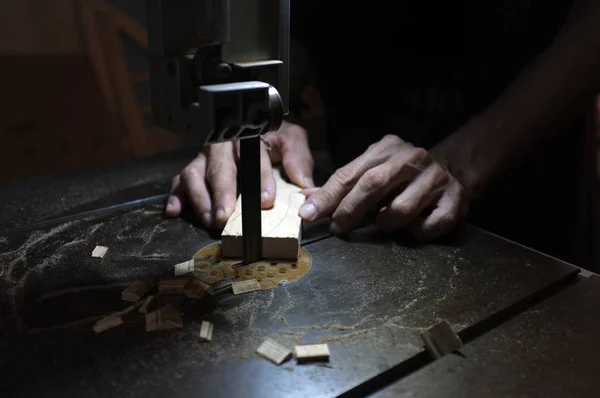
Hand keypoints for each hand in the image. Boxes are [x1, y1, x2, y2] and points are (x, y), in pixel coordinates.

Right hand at [166, 122, 313, 227]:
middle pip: (219, 166)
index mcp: (248, 135)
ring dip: (200, 198)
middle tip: (226, 215)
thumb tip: (303, 183)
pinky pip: (178, 182)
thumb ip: (299, 159)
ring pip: (194, 173)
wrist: (255, 127)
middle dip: (222, 192)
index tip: (267, 200)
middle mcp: (222, 145)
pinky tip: (174, 211)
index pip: (254, 155)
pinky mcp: (193, 170)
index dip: (260, 178)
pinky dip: (175, 196)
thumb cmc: (274, 139)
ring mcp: (204, 157)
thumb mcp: (291, 141)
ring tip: (210, 220)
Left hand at [298, 135, 468, 239]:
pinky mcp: (456, 199)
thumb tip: (307, 200)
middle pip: (373, 185)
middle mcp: (413, 158)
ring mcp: (436, 178)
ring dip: (386, 224)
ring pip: (401, 210)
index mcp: (387, 148)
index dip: (328, 196)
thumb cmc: (402, 175)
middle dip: (350, 210)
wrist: (455, 168)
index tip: (309, 215)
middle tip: (337, 227)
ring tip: (384, 223)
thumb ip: (342, 185)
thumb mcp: (372, 170)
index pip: (350, 173)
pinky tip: (413, 227)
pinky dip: (416, 233)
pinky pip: (429, 226)